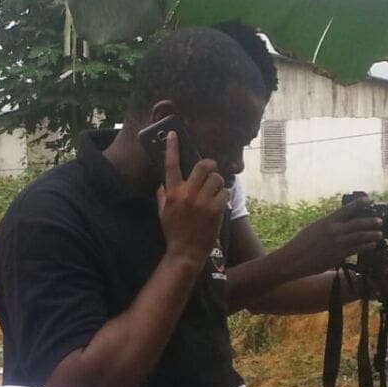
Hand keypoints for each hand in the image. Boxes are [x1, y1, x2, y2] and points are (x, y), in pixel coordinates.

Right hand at [157, 132, 226, 265]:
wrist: (185, 252)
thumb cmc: (174, 232)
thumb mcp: (163, 213)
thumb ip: (162, 195)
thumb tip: (162, 183)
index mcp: (172, 192)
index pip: (171, 164)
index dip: (172, 147)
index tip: (174, 134)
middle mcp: (187, 194)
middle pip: (202, 166)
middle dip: (210, 165)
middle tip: (211, 169)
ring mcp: (202, 202)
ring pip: (216, 178)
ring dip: (218, 182)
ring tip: (216, 190)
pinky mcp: (215, 210)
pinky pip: (225, 193)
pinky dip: (224, 196)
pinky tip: (220, 203)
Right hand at [275, 199, 383, 279]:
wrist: (294, 260)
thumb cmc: (300, 244)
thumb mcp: (313, 228)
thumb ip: (328, 225)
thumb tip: (339, 223)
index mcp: (327, 221)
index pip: (347, 209)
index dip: (360, 203)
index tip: (369, 199)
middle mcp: (334, 231)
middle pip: (358, 224)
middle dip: (371, 222)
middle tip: (380, 221)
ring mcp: (337, 244)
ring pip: (360, 237)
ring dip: (372, 235)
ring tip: (380, 233)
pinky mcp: (338, 255)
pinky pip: (356, 250)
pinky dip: (366, 246)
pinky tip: (372, 245)